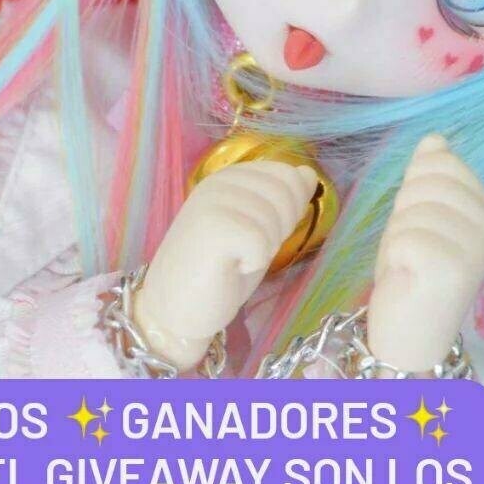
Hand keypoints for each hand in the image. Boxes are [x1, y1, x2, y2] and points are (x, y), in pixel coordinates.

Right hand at [133, 160, 317, 368]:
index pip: (287, 174)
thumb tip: (308, 173)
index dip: (288, 210)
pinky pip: (262, 242)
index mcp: (229, 176)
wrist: (175, 310)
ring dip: (263, 249)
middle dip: (278, 230)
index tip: (257, 233)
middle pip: (286, 194)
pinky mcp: (212, 226)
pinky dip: (253, 263)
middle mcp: (218, 181)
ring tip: (233, 259)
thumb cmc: (218, 271)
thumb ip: (281, 201)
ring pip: (276, 220)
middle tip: (244, 250)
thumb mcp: (258, 229)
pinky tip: (229, 267)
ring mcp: (213, 201)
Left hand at [367, 134, 483, 372]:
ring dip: (396, 236)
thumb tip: (435, 137)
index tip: (416, 218)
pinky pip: (404, 238)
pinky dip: (394, 256)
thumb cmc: (411, 273)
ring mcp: (472, 250)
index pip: (445, 161)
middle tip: (409, 245)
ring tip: (407, 264)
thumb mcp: (418, 214)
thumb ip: (427, 177)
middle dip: (403, 210)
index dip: (415, 183)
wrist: (408, 336)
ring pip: (411, 211)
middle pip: (427, 182)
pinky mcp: (450, 271)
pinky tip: (406, 277)